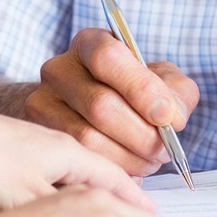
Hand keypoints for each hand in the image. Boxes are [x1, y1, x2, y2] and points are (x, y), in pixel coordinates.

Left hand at [0, 88, 149, 209]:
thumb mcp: (22, 197)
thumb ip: (58, 216)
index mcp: (67, 151)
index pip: (116, 178)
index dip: (137, 201)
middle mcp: (55, 146)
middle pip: (100, 176)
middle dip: (122, 199)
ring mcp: (33, 151)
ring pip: (75, 178)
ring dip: (94, 198)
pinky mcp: (12, 160)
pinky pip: (52, 179)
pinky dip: (66, 196)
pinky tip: (59, 211)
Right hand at [22, 29, 199, 175]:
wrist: (86, 110)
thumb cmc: (133, 94)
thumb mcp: (162, 82)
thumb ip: (176, 94)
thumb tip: (171, 117)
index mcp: (89, 44)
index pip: (107, 57)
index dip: (140, 88)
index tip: (166, 116)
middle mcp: (58, 70)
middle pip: (100, 105)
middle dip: (142, 135)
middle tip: (165, 149)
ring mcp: (41, 103)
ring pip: (87, 138)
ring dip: (129, 157)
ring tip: (149, 161)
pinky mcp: (40, 137)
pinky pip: (78, 160)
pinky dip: (111, 172)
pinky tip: (129, 170)